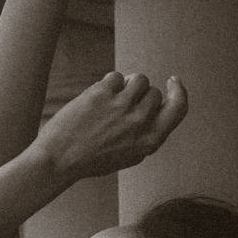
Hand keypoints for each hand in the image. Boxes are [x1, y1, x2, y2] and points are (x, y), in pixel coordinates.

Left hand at [33, 71, 188, 182]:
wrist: (59, 160)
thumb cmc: (92, 160)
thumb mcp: (128, 155)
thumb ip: (146, 133)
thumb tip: (157, 104)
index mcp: (149, 142)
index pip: (179, 108)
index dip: (179, 91)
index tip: (173, 81)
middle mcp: (139, 123)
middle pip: (154, 93)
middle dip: (141, 95)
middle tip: (121, 105)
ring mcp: (121, 107)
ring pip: (138, 79)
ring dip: (127, 84)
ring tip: (110, 99)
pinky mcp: (103, 94)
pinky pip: (116, 77)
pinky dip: (107, 84)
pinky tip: (95, 100)